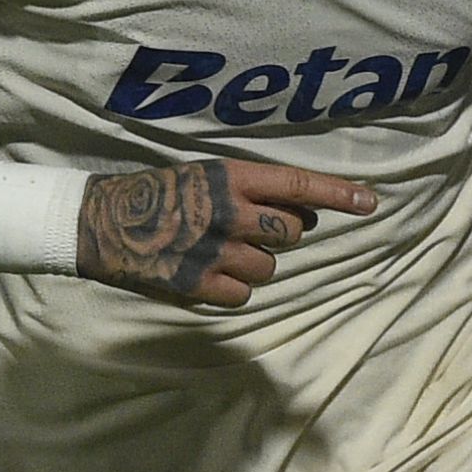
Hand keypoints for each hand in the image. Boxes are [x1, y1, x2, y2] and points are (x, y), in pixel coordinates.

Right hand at [76, 156, 377, 307]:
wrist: (100, 222)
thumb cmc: (156, 194)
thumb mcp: (202, 175)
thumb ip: (248, 190)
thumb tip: (300, 212)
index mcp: (230, 177)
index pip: (299, 186)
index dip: (338, 195)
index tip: (370, 202)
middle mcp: (228, 212)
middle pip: (292, 232)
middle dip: (282, 234)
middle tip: (251, 230)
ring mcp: (214, 250)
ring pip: (269, 268)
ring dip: (253, 264)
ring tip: (218, 253)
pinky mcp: (198, 284)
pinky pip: (242, 295)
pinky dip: (229, 289)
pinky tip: (205, 275)